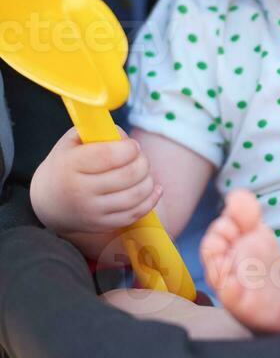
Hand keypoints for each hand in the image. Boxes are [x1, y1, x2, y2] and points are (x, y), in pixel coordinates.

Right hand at [30, 126, 162, 234]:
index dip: (129, 148)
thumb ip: (98, 132)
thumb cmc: (65, 165)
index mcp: (70, 165)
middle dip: (142, 162)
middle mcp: (80, 191)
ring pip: (135, 195)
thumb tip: (126, 138)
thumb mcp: (72, 142)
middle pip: (128, 175)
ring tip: (144, 172)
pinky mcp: (102, 225)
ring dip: (148, 180)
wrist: (48, 203)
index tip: (132, 145)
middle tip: (140, 157)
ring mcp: (92, 211)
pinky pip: (135, 214)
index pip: (109, 155)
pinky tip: (154, 188)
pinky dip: (150, 200)